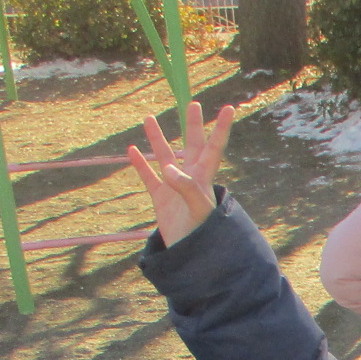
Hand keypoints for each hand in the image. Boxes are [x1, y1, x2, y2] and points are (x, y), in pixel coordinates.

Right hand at [126, 102, 233, 246]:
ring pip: (164, 157)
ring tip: (148, 118)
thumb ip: (186, 187)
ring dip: (157, 139)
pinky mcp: (160, 199)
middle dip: (193, 125)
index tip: (229, 108)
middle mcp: (190, 178)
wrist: (191, 256)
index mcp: (203, 178)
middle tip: (193, 103)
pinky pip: (148, 177)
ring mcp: (174, 188)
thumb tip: (168, 168)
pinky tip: (132, 150)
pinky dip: (140, 164)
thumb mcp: (197, 209)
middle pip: (191, 145)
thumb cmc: (201, 234)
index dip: (221, 128)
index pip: (214, 147)